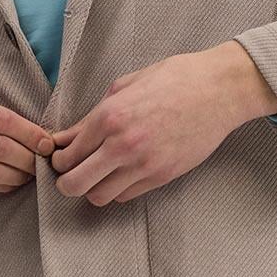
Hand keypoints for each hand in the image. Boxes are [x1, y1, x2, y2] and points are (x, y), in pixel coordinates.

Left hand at [46, 46, 260, 204]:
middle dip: (66, 182)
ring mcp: (143, 164)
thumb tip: (68, 137)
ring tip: (99, 175)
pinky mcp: (162, 176)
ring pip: (99, 196)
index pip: (67, 153)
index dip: (58, 159)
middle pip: (75, 184)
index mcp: (109, 116)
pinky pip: (127, 196)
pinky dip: (119, 189)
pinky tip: (123, 174)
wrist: (218, 90)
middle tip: (70, 175)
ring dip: (94, 188)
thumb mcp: (125, 85)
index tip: (62, 157)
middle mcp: (122, 144)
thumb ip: (92, 115)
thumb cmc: (173, 79)